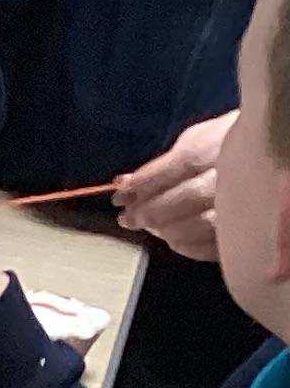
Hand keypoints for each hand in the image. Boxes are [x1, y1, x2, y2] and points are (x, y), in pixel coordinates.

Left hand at [115, 112, 234, 262]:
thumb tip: (125, 184)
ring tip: (147, 225)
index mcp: (216, 148)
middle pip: (180, 202)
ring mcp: (236, 208)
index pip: (172, 170)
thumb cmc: (228, 145)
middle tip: (127, 217)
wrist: (268, 156)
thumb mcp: (197, 140)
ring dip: (161, 229)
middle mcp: (228, 178)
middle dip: (146, 212)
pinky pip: (206, 247)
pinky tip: (172, 236)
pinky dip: (183, 243)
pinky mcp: (240, 232)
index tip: (119, 195)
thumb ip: (161, 165)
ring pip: (191, 228)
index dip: (141, 186)